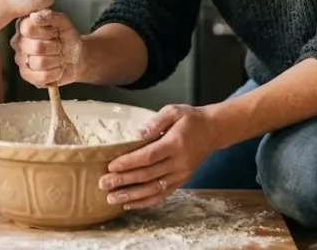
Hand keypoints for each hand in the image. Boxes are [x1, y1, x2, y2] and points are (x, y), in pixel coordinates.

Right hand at [10, 11, 82, 86]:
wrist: (76, 57)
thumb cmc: (67, 38)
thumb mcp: (63, 23)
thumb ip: (51, 16)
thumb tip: (34, 16)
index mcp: (23, 25)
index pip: (28, 28)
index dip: (47, 32)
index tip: (55, 32)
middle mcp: (18, 42)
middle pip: (37, 47)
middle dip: (55, 48)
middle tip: (59, 46)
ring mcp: (20, 59)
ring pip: (40, 63)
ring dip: (57, 61)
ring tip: (59, 57)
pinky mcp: (26, 75)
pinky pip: (42, 77)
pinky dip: (55, 73)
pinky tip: (56, 69)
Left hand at [98, 104, 219, 209]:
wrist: (213, 131)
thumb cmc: (190, 119)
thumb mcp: (174, 111)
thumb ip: (156, 121)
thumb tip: (137, 134)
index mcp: (175, 144)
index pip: (149, 156)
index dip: (129, 162)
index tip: (111, 166)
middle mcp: (178, 163)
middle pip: (148, 175)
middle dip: (124, 181)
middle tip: (103, 184)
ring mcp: (181, 175)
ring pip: (154, 189)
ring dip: (132, 196)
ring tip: (112, 198)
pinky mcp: (181, 181)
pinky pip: (162, 195)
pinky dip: (145, 201)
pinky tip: (130, 204)